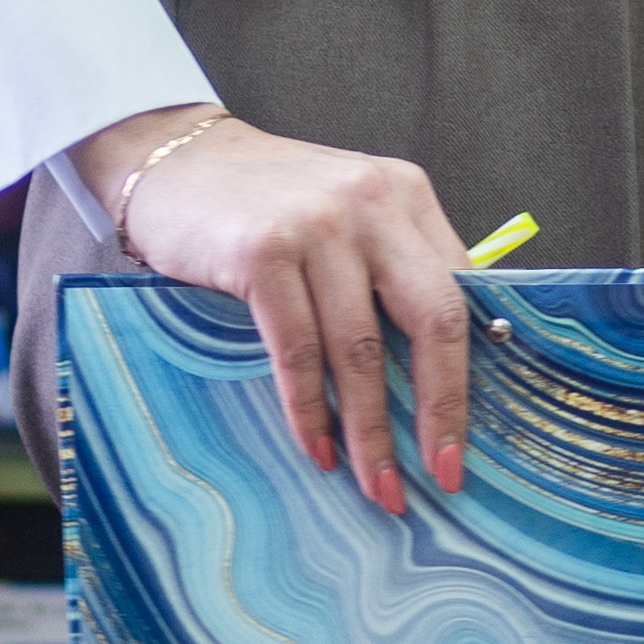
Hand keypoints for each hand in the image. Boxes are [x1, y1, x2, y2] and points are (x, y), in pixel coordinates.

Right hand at [65, 107, 470, 507]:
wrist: (174, 158)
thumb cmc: (265, 202)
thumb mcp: (344, 212)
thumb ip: (389, 267)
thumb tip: (436, 373)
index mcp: (405, 193)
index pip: (460, 293)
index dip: (469, 373)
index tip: (465, 436)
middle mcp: (370, 201)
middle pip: (431, 320)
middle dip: (440, 410)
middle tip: (441, 476)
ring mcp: (316, 224)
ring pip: (361, 348)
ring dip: (370, 430)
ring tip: (377, 485)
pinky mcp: (262, 251)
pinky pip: (298, 350)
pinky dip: (310, 409)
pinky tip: (317, 448)